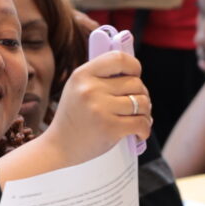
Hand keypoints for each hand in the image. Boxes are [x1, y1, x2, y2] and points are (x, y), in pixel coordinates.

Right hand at [38, 47, 151, 165]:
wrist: (58, 147)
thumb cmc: (75, 117)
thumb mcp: (78, 88)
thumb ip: (101, 76)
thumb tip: (135, 72)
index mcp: (83, 74)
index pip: (119, 58)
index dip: (133, 67)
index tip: (135, 77)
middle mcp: (90, 89)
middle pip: (136, 83)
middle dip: (142, 95)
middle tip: (136, 106)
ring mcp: (100, 109)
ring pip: (142, 102)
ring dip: (146, 112)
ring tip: (138, 119)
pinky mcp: (110, 128)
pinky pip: (141, 122)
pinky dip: (145, 128)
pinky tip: (139, 133)